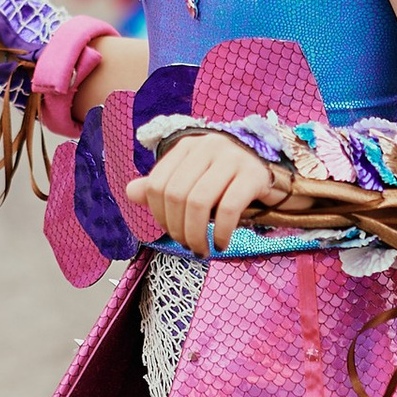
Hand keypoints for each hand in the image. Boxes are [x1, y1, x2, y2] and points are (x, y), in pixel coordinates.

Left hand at [124, 128, 289, 254]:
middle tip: (188, 246)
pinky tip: (221, 244)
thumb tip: (131, 192)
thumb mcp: (190, 182)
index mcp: (186, 147)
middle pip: (177, 195)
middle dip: (178, 229)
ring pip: (200, 202)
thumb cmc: (222, 182)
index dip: (158, 215)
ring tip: (202, 250)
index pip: (157, 185)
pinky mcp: (253, 174)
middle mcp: (207, 146)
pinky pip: (229, 208)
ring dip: (197, 235)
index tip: (171, 233)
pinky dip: (221, 232)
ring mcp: (232, 157)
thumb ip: (161, 187)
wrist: (266, 174)